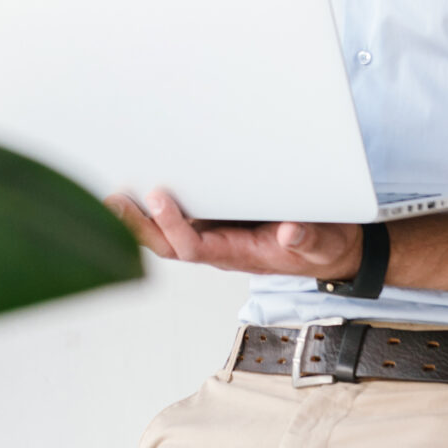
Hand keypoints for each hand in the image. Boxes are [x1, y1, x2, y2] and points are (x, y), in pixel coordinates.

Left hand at [107, 189, 362, 280]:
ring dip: (140, 220)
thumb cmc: (323, 247)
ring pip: (169, 235)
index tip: (160, 197)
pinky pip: (182, 220)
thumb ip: (308, 240)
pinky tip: (139, 193)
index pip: (194, 246)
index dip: (173, 226)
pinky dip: (157, 211)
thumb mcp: (323, 244)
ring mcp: (218, 236)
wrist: (332, 251)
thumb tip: (290, 233)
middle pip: (169, 245)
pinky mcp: (221, 222)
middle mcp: (220, 247)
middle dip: (139, 226)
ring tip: (115, 196)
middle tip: (114, 200)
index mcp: (239, 254)